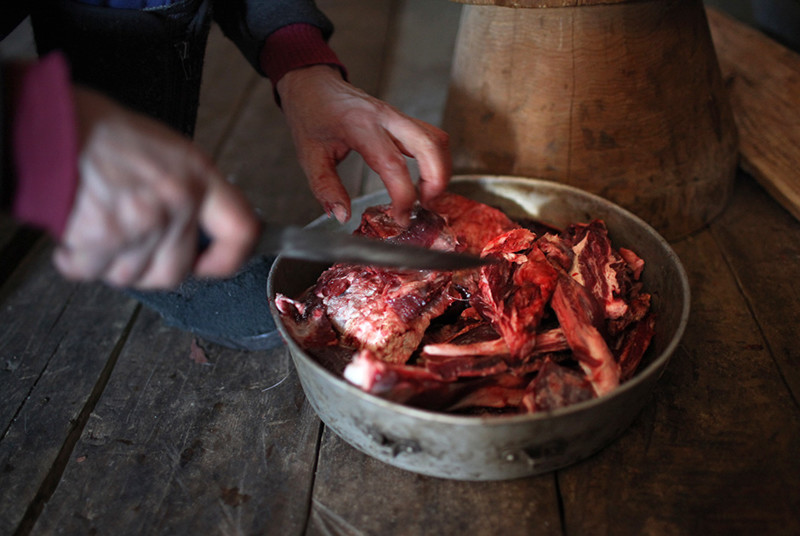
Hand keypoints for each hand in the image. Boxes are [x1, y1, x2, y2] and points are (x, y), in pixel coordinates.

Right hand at [53, 87, 258, 288]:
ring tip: (98, 232)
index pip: (240, 230)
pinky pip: (91, 272)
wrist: (54, 123)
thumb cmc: (104, 133)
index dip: (228, 257)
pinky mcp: (103, 237)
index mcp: (198, 177)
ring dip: (110, 263)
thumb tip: (200, 228)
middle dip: (148, 269)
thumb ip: (191, 191)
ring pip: (131, 276)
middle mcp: (176, 202)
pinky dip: (77, 262)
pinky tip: (74, 237)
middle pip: (175, 271)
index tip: (211, 264)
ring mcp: (141, 222)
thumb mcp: (169, 152)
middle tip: (130, 249)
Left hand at [276, 65, 450, 225]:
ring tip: (427, 197)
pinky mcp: (403, 119)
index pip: (393, 164)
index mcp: (360, 126)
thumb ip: (326, 188)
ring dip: (441, 171)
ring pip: (437, 139)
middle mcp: (385, 117)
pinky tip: (425, 179)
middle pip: (430, 145)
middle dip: (437, 182)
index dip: (403, 196)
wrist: (313, 84)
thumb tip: (342, 215)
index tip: (400, 217)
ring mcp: (397, 116)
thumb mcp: (309, 156)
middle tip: (426, 207)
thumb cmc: (311, 115)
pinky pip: (431, 136)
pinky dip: (436, 160)